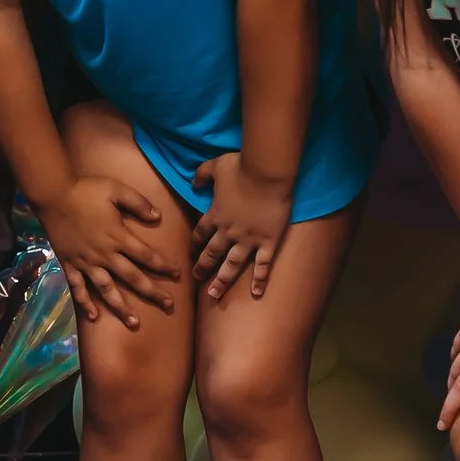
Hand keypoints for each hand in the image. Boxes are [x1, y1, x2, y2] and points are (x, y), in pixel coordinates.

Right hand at [41, 173, 179, 328]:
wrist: (52, 195)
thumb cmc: (86, 190)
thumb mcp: (116, 189)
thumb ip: (138, 203)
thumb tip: (158, 217)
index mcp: (118, 236)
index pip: (147, 256)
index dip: (164, 266)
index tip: (178, 274)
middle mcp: (104, 254)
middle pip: (133, 277)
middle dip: (152, 292)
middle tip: (169, 305)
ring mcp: (86, 262)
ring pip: (107, 289)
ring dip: (121, 307)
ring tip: (134, 323)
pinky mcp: (70, 264)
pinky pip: (78, 287)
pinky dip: (85, 303)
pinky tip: (93, 317)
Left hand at [189, 155, 294, 303]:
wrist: (267, 173)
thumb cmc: (241, 167)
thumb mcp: (214, 166)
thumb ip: (201, 175)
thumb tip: (192, 183)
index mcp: (215, 215)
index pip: (200, 234)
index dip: (194, 245)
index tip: (191, 254)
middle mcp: (228, 232)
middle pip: (212, 254)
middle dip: (202, 267)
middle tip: (196, 278)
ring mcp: (249, 239)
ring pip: (232, 265)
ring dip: (222, 281)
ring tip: (215, 294)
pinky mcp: (268, 241)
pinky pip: (263, 265)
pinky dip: (260, 280)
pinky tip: (256, 294)